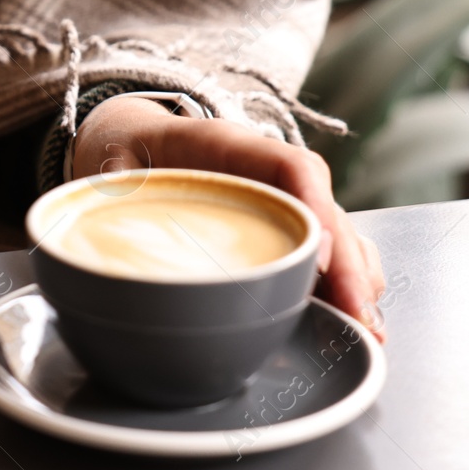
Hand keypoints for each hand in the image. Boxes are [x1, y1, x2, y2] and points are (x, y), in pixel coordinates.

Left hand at [72, 95, 387, 341]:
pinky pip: (328, 250)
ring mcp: (281, 200)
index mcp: (227, 145)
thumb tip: (103, 209)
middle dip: (347, 264)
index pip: (289, 165)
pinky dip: (344, 283)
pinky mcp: (282, 229)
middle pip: (325, 209)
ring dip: (355, 278)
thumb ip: (108, 183)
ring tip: (365, 329)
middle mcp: (267, 172)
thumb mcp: (110, 161)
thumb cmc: (127, 151)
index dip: (314, 207)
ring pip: (337, 231)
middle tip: (359, 317)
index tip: (319, 256)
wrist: (136, 140)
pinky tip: (351, 322)